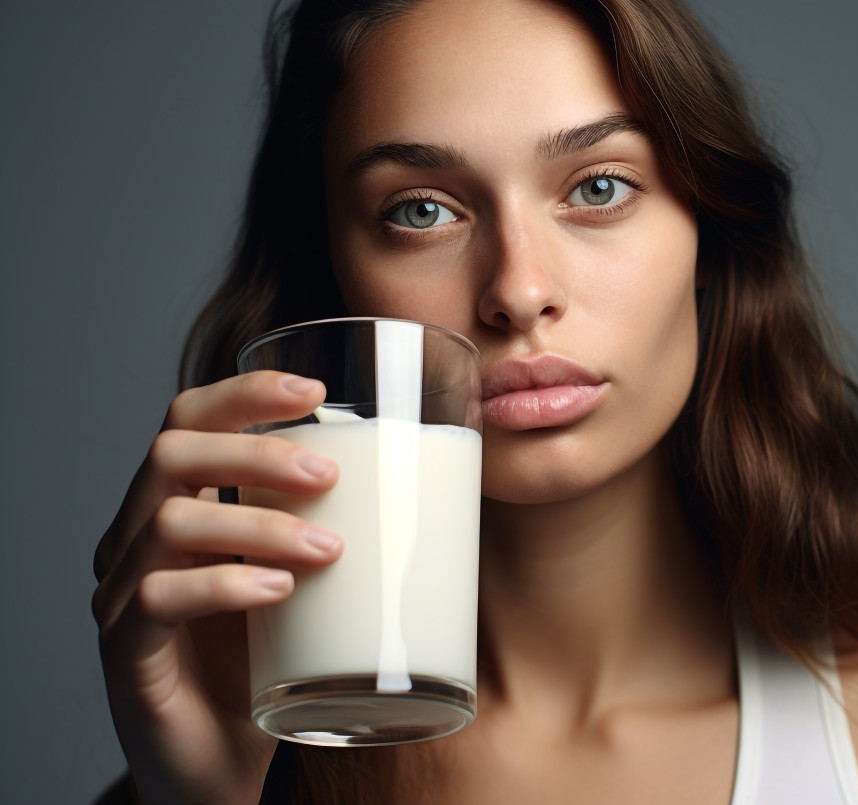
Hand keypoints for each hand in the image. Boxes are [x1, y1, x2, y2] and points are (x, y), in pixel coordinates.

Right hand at [92, 371, 342, 804]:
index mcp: (181, 504)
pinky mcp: (127, 653)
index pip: (190, 419)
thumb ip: (337, 524)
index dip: (245, 393)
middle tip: (329, 475)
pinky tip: (278, 592)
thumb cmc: (275, 661)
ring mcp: (124, 593)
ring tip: (328, 548)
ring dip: (259, 523)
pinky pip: (159, 599)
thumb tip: (437, 477)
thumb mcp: (308, 580)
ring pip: (170, 521)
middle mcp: (138, 537)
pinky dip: (224, 585)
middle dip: (257, 451)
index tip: (318, 391)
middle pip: (173, 453)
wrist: (228, 763)